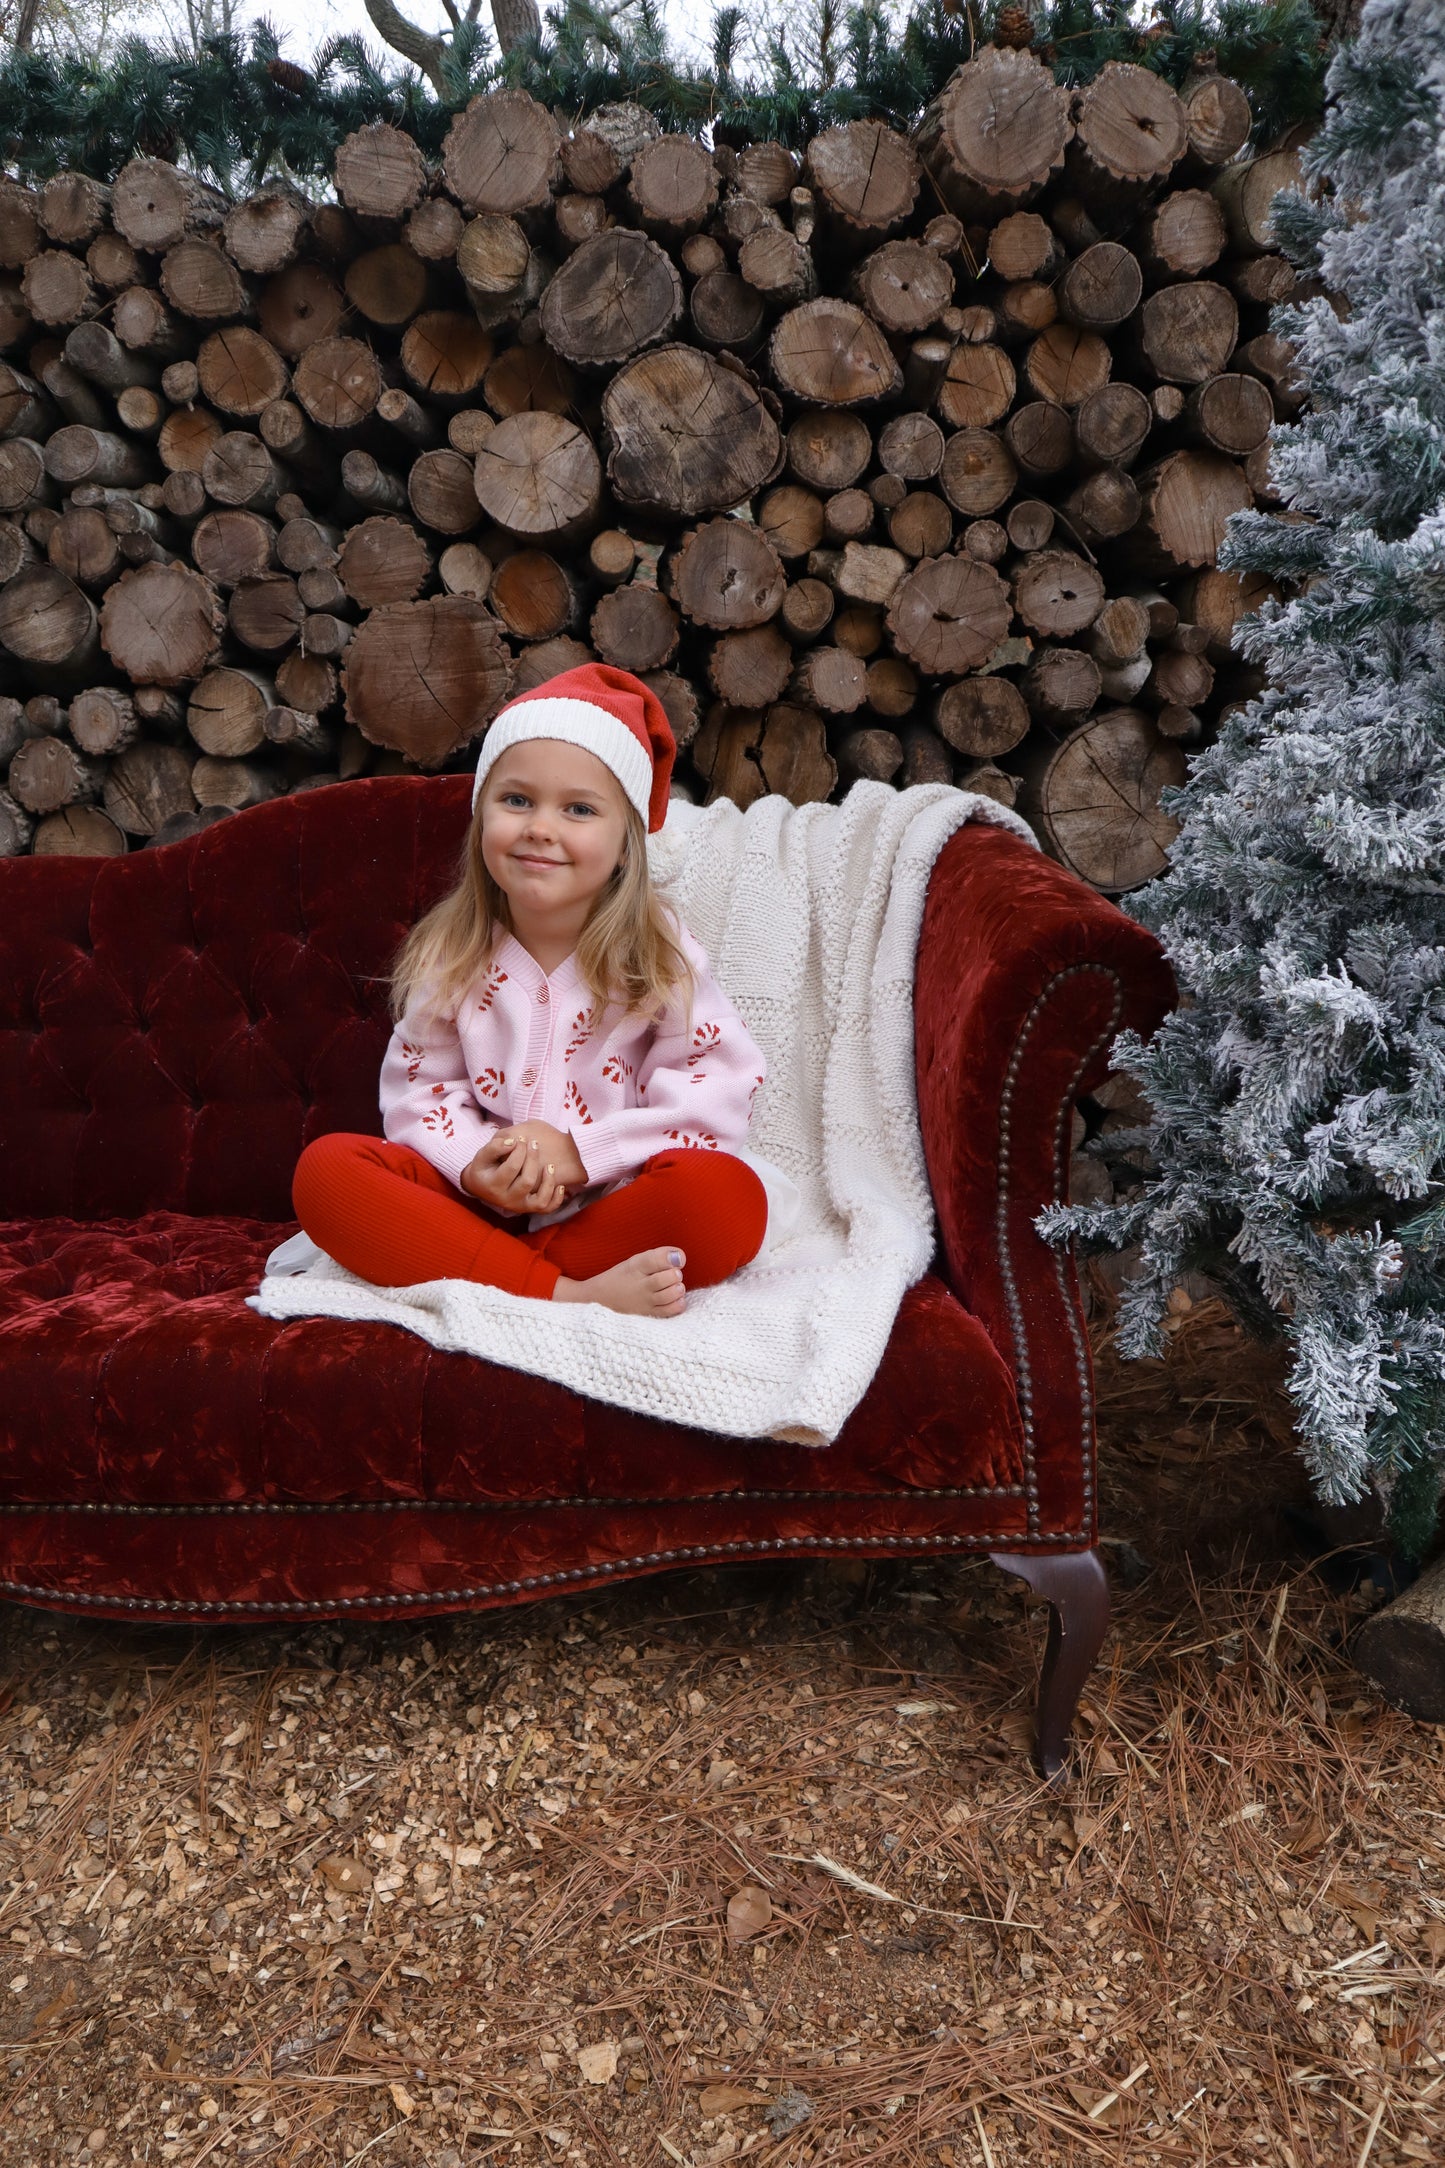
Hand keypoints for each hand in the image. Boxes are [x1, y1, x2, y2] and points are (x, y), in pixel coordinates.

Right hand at [460, 1123, 585, 1216]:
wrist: (483, 1187)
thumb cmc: (485, 1168)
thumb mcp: (482, 1155)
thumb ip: (495, 1146)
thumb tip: (513, 1142)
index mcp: (494, 1186)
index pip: (511, 1167)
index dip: (519, 1150)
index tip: (521, 1139)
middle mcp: (507, 1200)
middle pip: (527, 1181)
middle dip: (533, 1159)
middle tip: (534, 1144)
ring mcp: (520, 1206)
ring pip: (540, 1201)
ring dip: (549, 1182)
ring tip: (550, 1165)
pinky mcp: (530, 1209)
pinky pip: (547, 1208)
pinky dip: (556, 1199)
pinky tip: (560, 1184)